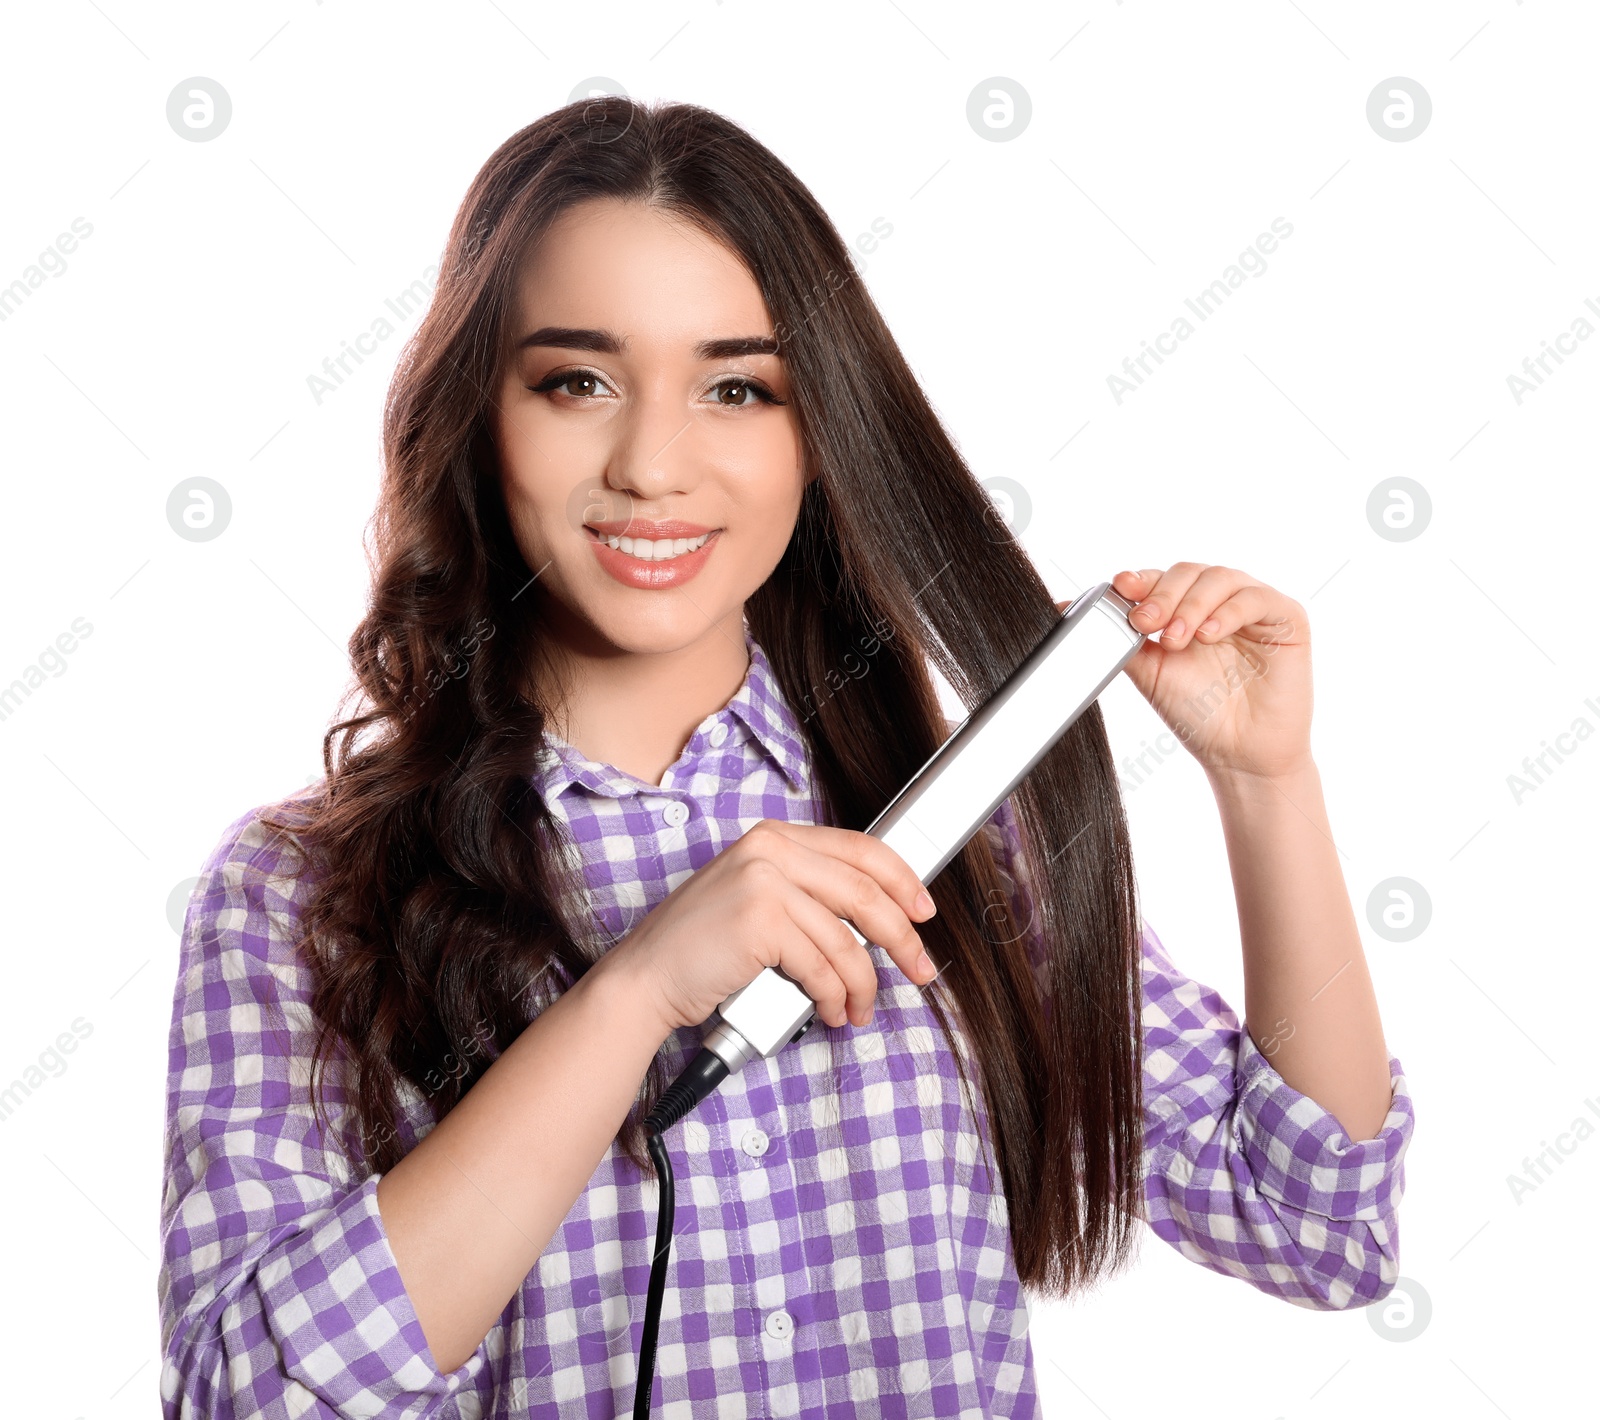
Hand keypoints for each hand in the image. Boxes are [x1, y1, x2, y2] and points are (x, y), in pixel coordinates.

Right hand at [606, 819, 938, 1038]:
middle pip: (865, 892)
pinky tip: (828, 1010)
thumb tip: (876, 917)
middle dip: (902, 939)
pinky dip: (832, 997)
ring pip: (846, 940)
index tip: (923, 911)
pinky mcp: (759, 921)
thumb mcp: (756, 900)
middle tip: (920, 968)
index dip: (902, 881)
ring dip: (863, 984)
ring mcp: (763, 882)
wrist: (645, 978)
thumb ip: (807, 894)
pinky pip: (821, 967)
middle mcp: (769, 850)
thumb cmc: (700, 948)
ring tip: (858, 1009)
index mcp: (773, 837)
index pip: (860, 848)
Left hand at [1056, 563, 1312, 780]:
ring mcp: (1254, 608)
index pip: (1161, 578)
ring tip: (1176, 638)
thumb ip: (1117, 639)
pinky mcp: (1287, 619)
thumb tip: (1062, 610)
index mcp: (1186, 608)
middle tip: (1146, 623)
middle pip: (1189, 572)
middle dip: (1163, 594)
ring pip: (1220, 578)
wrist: (1238, 755)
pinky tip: (1208, 634)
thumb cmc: (1196, 714)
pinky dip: (1228, 611)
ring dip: (1192, 604)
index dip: (1141, 579)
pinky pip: (1258, 598)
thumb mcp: (1148, 672)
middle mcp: (1219, 602)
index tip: (1120, 587)